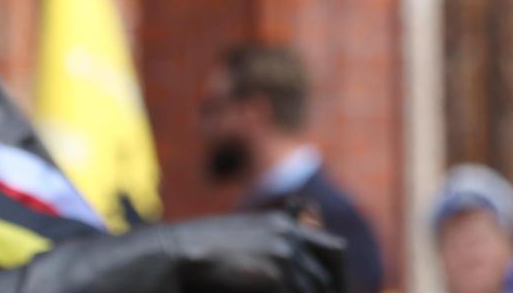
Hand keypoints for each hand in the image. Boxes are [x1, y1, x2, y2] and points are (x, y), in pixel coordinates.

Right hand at [158, 212, 345, 292]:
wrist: (174, 256)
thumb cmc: (198, 251)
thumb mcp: (242, 240)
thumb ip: (270, 248)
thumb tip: (287, 273)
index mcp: (283, 226)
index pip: (333, 250)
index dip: (338, 275)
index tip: (335, 290)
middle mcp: (289, 238)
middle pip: (328, 277)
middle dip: (330, 292)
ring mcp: (284, 257)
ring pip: (314, 290)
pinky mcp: (274, 277)